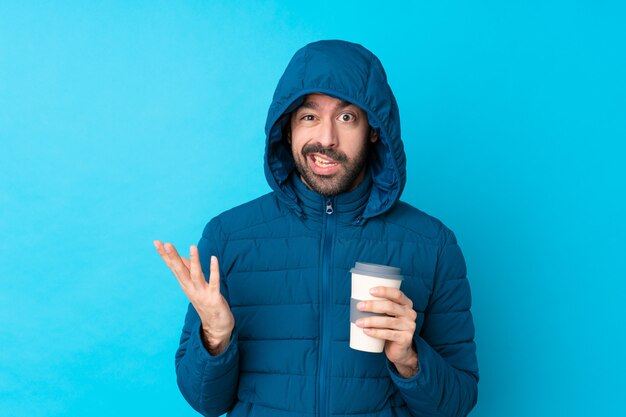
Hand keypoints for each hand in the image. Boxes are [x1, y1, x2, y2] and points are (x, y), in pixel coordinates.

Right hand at [154, 240, 233, 355]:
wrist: (216, 326)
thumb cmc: (205, 303)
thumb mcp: (194, 285)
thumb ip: (188, 270)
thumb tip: (182, 256)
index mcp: (185, 284)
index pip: (172, 267)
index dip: (164, 255)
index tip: (156, 242)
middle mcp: (190, 288)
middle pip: (180, 270)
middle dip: (173, 257)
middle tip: (165, 243)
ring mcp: (202, 293)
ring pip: (196, 275)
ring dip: (194, 261)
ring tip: (192, 246)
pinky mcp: (214, 297)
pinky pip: (214, 282)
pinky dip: (214, 270)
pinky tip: (213, 258)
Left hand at [355, 287, 418, 377]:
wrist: (400, 350)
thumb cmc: (390, 328)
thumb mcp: (389, 315)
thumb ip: (380, 307)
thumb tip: (357, 299)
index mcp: (406, 304)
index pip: (397, 294)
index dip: (384, 291)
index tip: (370, 291)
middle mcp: (410, 313)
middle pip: (390, 307)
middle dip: (373, 305)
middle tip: (359, 306)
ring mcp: (409, 326)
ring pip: (388, 321)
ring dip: (371, 320)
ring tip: (358, 322)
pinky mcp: (405, 339)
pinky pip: (389, 334)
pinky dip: (375, 332)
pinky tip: (366, 331)